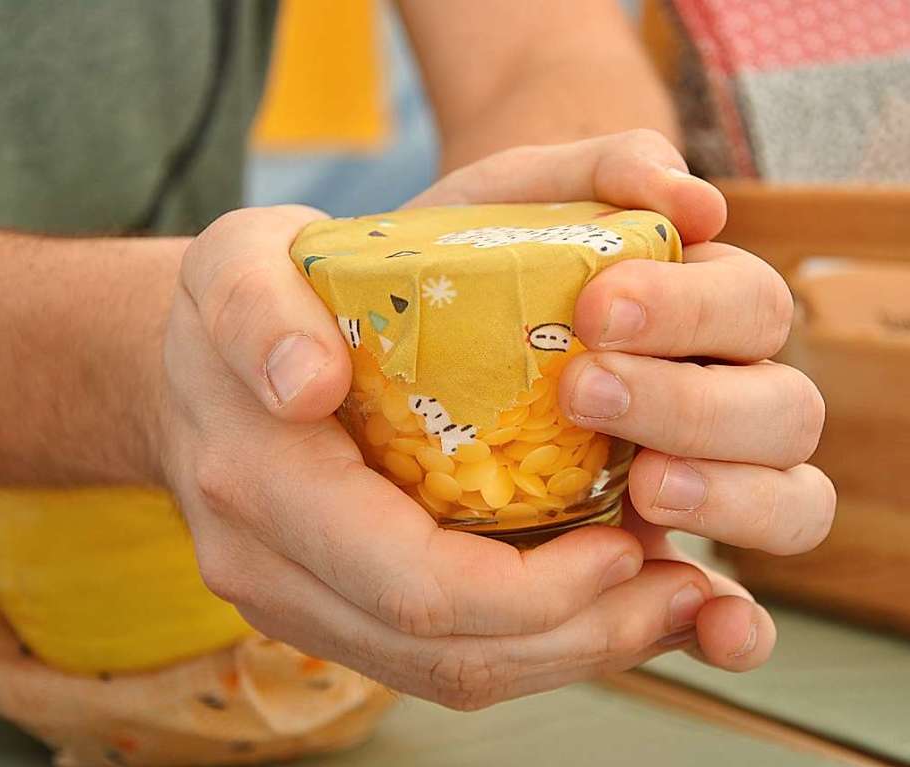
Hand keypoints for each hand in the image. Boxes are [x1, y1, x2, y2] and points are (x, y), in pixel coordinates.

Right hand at [159, 130, 831, 709]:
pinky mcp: (326, 607)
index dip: (536, 590)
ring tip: (662, 604)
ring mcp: (295, 601)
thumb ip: (259, 306)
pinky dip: (529, 643)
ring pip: (447, 674)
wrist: (189, 366)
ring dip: (569, 652)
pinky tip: (595, 604)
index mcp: (258, 483)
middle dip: (579, 635)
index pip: (412, 583)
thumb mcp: (236, 261)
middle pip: (444, 654)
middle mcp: (268, 568)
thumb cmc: (242, 299)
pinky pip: (435, 658)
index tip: (627, 539)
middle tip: (676, 585)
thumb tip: (305, 381)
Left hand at [415, 129, 835, 670]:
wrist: (426, 323)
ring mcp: (702, 479)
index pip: (749, 310)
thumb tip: (696, 201)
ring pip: (787, 500)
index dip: (692, 313)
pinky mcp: (655, 553)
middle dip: (694, 404)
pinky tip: (711, 624)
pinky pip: (727, 601)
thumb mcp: (518, 193)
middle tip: (588, 389)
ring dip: (729, 499)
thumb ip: (599, 169)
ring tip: (642, 486)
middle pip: (783, 410)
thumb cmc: (480, 255)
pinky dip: (733, 621)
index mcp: (702, 310)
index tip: (599, 308)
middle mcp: (722, 393)